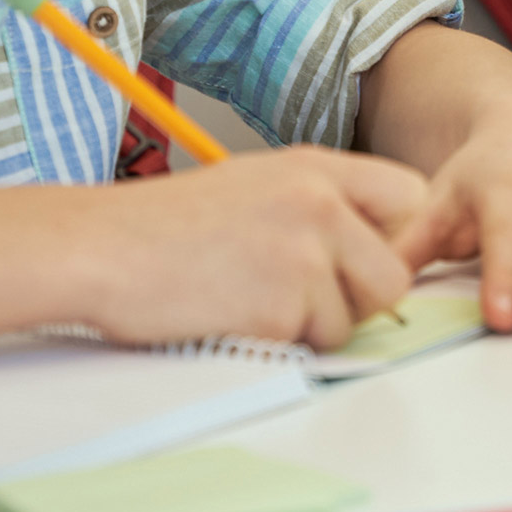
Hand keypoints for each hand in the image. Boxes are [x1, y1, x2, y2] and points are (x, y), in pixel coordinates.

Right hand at [73, 148, 425, 350]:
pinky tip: (235, 314)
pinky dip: (280, 343)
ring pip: (354, 318)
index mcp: (315, 168)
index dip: (391, 238)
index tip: (361, 258)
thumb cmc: (167, 225)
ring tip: (252, 299)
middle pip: (393, 275)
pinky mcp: (282, 305)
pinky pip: (311, 343)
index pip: (409, 197)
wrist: (102, 249)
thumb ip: (319, 206)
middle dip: (357, 299)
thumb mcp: (256, 184)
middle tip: (301, 296)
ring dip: (313, 326)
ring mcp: (303, 253)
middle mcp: (319, 203)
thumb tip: (371, 250)